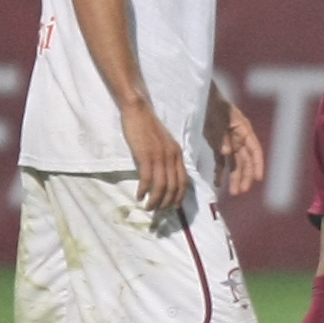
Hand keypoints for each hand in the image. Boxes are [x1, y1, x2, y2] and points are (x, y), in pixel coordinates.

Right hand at [120, 100, 190, 217]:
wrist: (139, 111)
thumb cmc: (148, 127)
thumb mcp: (164, 144)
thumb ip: (167, 157)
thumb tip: (164, 175)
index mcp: (178, 154)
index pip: (184, 181)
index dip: (179, 196)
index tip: (173, 207)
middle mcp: (172, 156)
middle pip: (174, 186)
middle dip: (167, 202)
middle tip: (158, 211)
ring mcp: (160, 156)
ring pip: (162, 186)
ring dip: (156, 200)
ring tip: (149, 207)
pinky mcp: (146, 155)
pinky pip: (148, 178)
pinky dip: (144, 190)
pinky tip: (139, 196)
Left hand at [209, 93, 266, 202]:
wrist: (198, 96)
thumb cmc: (210, 103)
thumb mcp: (216, 117)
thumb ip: (221, 135)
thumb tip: (226, 153)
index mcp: (243, 129)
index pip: (254, 150)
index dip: (257, 165)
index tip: (257, 179)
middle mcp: (239, 137)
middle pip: (246, 160)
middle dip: (245, 176)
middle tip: (241, 191)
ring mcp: (229, 141)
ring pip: (235, 163)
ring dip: (235, 177)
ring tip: (234, 193)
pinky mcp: (217, 144)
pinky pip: (221, 161)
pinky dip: (220, 172)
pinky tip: (217, 184)